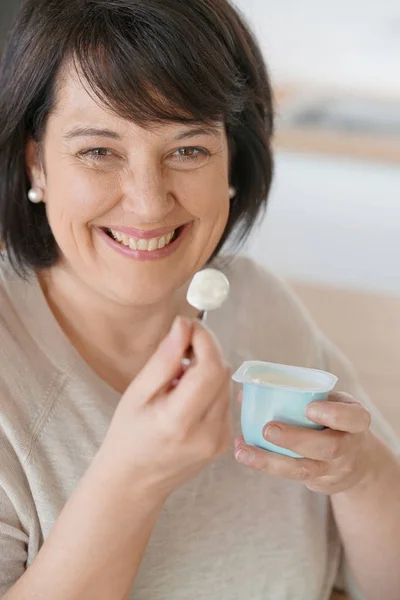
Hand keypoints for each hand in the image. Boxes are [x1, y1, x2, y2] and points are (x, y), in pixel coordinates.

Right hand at [97, 316, 232, 502]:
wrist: (134, 481)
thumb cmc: (128, 435)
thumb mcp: (136, 394)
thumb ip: (164, 360)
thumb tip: (184, 325)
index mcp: (179, 422)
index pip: (210, 369)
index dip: (205, 340)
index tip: (189, 325)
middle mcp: (207, 434)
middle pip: (222, 374)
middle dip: (205, 351)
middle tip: (180, 347)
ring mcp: (220, 440)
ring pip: (226, 384)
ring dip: (207, 369)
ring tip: (177, 378)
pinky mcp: (225, 441)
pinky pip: (225, 400)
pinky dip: (210, 388)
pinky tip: (187, 395)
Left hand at [234, 391, 374, 494]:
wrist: (357, 462)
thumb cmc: (335, 421)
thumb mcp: (331, 403)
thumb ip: (300, 395)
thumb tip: (245, 393)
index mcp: (356, 421)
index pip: (353, 418)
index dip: (333, 415)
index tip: (309, 409)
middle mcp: (348, 447)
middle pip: (328, 447)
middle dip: (296, 439)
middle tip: (268, 429)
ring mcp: (333, 469)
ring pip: (304, 470)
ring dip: (270, 460)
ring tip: (243, 451)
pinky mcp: (317, 483)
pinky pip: (290, 476)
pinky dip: (265, 464)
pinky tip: (244, 453)